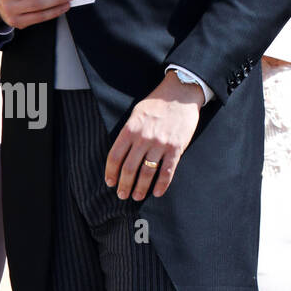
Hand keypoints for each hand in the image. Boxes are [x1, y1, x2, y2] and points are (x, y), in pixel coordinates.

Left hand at [104, 70, 203, 200]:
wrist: (181, 94)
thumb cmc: (157, 103)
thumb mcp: (136, 113)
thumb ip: (128, 132)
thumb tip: (120, 154)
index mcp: (130, 129)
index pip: (115, 156)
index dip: (110, 172)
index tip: (110, 183)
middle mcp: (143, 138)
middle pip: (129, 168)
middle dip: (124, 185)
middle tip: (122, 195)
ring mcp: (160, 144)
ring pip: (147, 173)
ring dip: (140, 188)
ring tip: (137, 197)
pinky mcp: (176, 148)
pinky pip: (167, 171)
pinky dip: (161, 185)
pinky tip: (157, 193)